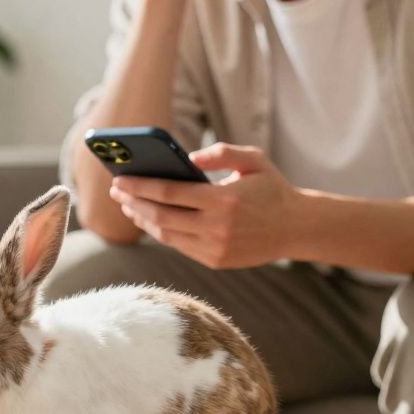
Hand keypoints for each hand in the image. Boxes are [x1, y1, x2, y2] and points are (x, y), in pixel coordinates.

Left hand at [109, 143, 304, 268]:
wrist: (296, 228)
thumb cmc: (271, 188)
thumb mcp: (254, 160)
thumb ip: (221, 152)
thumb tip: (187, 158)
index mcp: (224, 200)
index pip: (170, 193)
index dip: (140, 187)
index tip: (120, 180)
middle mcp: (217, 228)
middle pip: (161, 217)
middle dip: (134, 203)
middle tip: (116, 191)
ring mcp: (215, 248)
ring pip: (166, 235)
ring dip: (143, 220)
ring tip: (128, 204)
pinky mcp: (215, 261)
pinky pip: (179, 246)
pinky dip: (160, 232)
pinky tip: (149, 218)